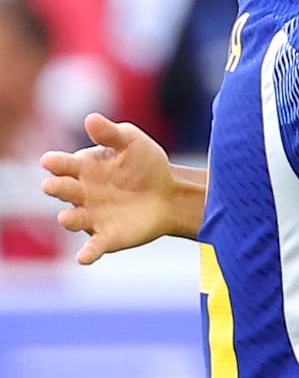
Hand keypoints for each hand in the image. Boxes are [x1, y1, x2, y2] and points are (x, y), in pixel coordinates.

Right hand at [39, 114, 181, 263]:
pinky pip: (93, 247)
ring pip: (73, 219)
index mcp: (82, 168)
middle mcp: (80, 193)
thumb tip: (90, 118)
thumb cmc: (146, 165)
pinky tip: (83, 259)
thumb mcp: (132, 143)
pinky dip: (87, 253)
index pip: (62, 165)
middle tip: (53, 186)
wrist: (170, 194)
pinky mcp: (106, 237)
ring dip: (68, 219)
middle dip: (57, 188)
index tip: (50, 161)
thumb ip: (112, 133)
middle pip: (63, 191)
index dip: (55, 163)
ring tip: (67, 217)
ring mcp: (91, 216)